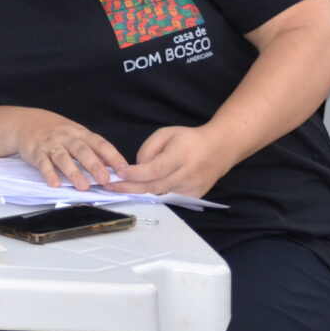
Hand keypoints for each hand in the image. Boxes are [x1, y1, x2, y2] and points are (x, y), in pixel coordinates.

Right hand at [11, 110, 126, 190]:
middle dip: (94, 165)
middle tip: (105, 179)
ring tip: (83, 186)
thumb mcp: (77, 134)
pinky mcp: (36, 152)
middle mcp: (67, 137)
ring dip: (74, 172)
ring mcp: (51, 144)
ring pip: (63, 158)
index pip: (100, 144)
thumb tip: (113, 166)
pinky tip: (55, 183)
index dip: (113, 157)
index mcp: (81, 133)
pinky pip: (43, 164)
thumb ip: (93, 149)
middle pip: (82, 150)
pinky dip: (49, 174)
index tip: (124, 170)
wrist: (26, 122)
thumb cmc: (56, 131)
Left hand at [112, 126, 232, 198]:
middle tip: (109, 187)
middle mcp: (187, 175)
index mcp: (180, 156)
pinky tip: (141, 188)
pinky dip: (154, 193)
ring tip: (120, 187)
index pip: (155, 170)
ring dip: (139, 191)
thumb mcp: (166, 133)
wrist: (220, 148)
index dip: (135, 174)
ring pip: (160, 193)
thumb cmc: (189, 138)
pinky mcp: (194, 196)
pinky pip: (169, 196)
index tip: (118, 174)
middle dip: (129, 188)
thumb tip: (136, 167)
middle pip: (154, 186)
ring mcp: (192, 188)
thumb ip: (148, 149)